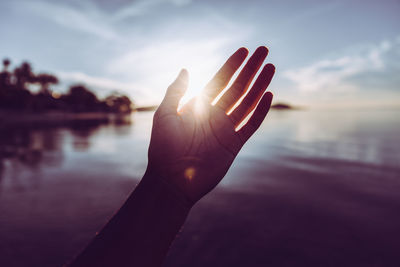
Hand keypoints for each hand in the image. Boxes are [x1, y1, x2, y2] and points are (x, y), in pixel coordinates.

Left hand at [146, 46, 274, 204]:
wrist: (171, 180)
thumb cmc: (163, 148)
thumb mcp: (165, 115)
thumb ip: (176, 91)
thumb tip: (185, 68)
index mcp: (198, 106)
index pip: (219, 80)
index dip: (232, 65)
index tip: (244, 51)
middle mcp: (214, 114)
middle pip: (237, 87)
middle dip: (251, 69)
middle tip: (264, 51)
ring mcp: (225, 129)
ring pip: (247, 103)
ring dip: (260, 86)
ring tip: (271, 68)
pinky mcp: (234, 145)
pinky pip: (250, 125)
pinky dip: (260, 112)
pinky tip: (268, 96)